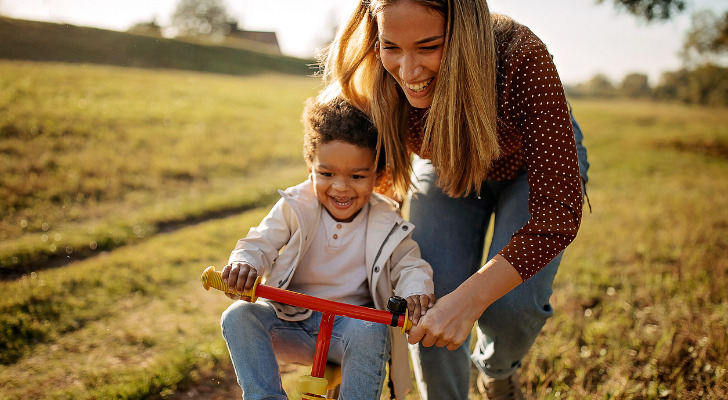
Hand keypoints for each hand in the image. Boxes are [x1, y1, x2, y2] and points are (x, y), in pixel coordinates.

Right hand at [221, 262, 258, 300]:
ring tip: (231, 289)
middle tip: (238, 292)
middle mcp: (245, 267)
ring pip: (234, 272)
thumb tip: (244, 298)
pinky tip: (225, 281)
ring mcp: (237, 265)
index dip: (249, 284)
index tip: (246, 291)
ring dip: (232, 282)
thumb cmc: (247, 280)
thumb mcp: (251, 285)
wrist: (242, 268)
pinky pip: (226, 268)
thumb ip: (249, 293)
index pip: (251, 276)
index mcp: (253, 271)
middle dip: (240, 285)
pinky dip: (225, 275)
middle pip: (242, 275)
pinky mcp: (229, 265)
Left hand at [407, 254, 522, 349]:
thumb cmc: (448, 303)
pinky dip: (451, 340)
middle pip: (425, 343)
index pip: (412, 339)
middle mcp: (435, 331)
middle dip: (428, 337)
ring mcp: (446, 337)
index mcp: (426, 322)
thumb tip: (413, 332)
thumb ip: (423, 321)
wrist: (468, 301)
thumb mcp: (431, 309)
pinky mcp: (457, 341)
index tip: (416, 335)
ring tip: (447, 325)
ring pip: (438, 344)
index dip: (414, 336)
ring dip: (440, 338)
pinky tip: (454, 329)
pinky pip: (449, 346)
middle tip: (435, 327)